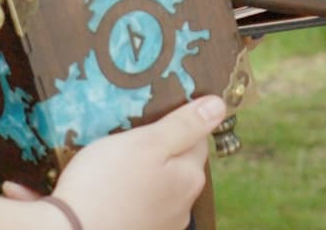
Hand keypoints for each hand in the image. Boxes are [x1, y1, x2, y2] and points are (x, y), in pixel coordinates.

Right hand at [46, 95, 227, 228]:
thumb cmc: (106, 184)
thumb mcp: (147, 142)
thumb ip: (185, 125)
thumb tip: (219, 106)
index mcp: (190, 177)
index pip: (197, 139)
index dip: (175, 124)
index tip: (150, 120)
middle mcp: (183, 206)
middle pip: (177, 165)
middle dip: (157, 152)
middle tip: (125, 142)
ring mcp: (162, 225)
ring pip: (157, 188)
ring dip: (142, 177)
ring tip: (111, 168)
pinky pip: (139, 207)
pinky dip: (128, 198)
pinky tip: (106, 193)